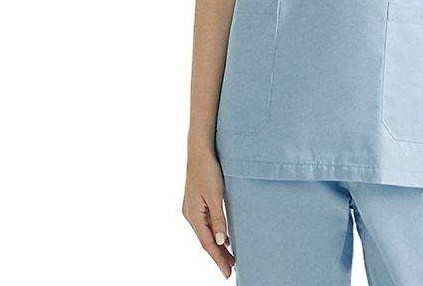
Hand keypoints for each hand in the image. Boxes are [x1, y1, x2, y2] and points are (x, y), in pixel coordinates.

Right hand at [182, 149, 234, 277]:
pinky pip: (205, 223)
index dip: (218, 259)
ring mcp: (192, 208)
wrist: (199, 150)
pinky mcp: (196, 202)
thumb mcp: (216, 195)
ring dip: (217, 245)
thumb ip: (218, 219)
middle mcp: (190, 214)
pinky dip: (214, 233)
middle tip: (232, 268)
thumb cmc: (208, 170)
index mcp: (194, 215)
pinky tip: (223, 236)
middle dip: (218, 255)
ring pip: (205, 233)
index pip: (208, 244)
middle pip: (206, 241)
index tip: (228, 272)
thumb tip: (220, 242)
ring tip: (230, 256)